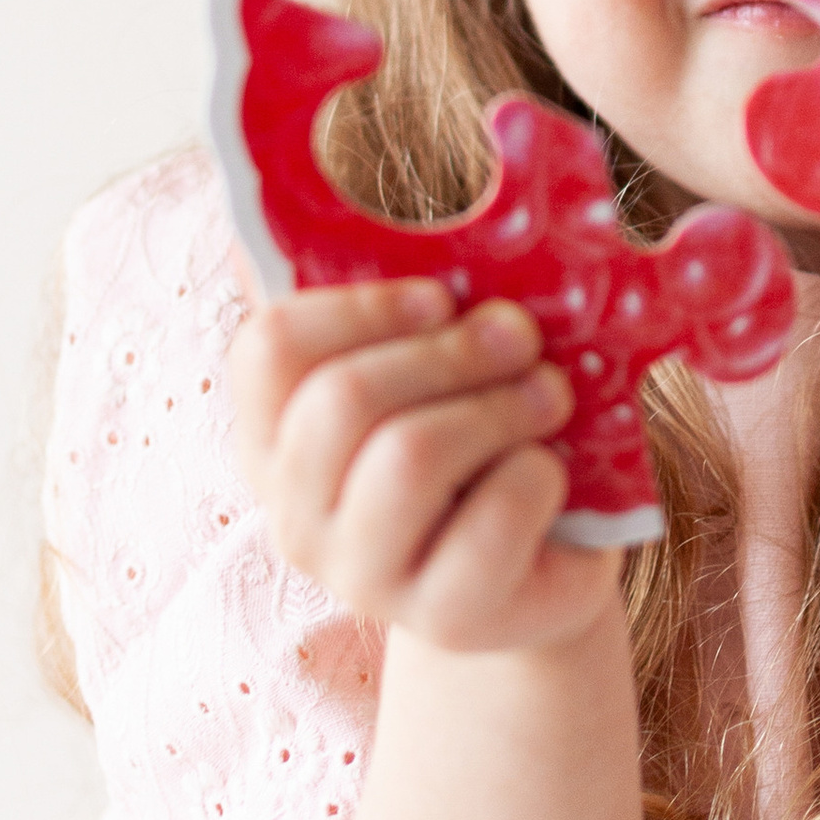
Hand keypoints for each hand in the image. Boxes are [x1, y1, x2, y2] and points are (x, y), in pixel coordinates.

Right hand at [230, 279, 618, 651]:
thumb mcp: (438, 372)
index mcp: (275, 438)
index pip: (268, 348)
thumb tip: (406, 202)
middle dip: (451, 352)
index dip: (361, 304)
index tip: (441, 295)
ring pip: (409, 456)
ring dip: (499, 406)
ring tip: (549, 396)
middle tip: (521, 336)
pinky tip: (551, 476)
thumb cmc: (481, 443)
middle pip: (344, 399)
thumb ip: (414, 307)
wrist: (538, 569)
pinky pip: (493, 518)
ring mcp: (364, 577)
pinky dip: (539, 474)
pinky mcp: (446, 618)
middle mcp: (296, 515)